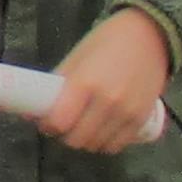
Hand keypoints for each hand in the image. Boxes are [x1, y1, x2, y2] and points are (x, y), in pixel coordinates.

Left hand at [44, 10, 170, 153]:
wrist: (151, 35)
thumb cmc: (107, 42)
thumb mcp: (76, 59)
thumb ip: (56, 85)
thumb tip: (30, 110)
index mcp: (86, 83)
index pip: (59, 122)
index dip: (48, 125)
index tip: (46, 121)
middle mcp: (108, 102)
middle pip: (77, 139)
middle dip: (65, 135)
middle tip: (64, 124)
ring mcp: (127, 113)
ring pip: (96, 146)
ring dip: (85, 141)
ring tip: (83, 126)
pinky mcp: (142, 119)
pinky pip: (117, 145)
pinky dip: (105, 142)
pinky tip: (101, 130)